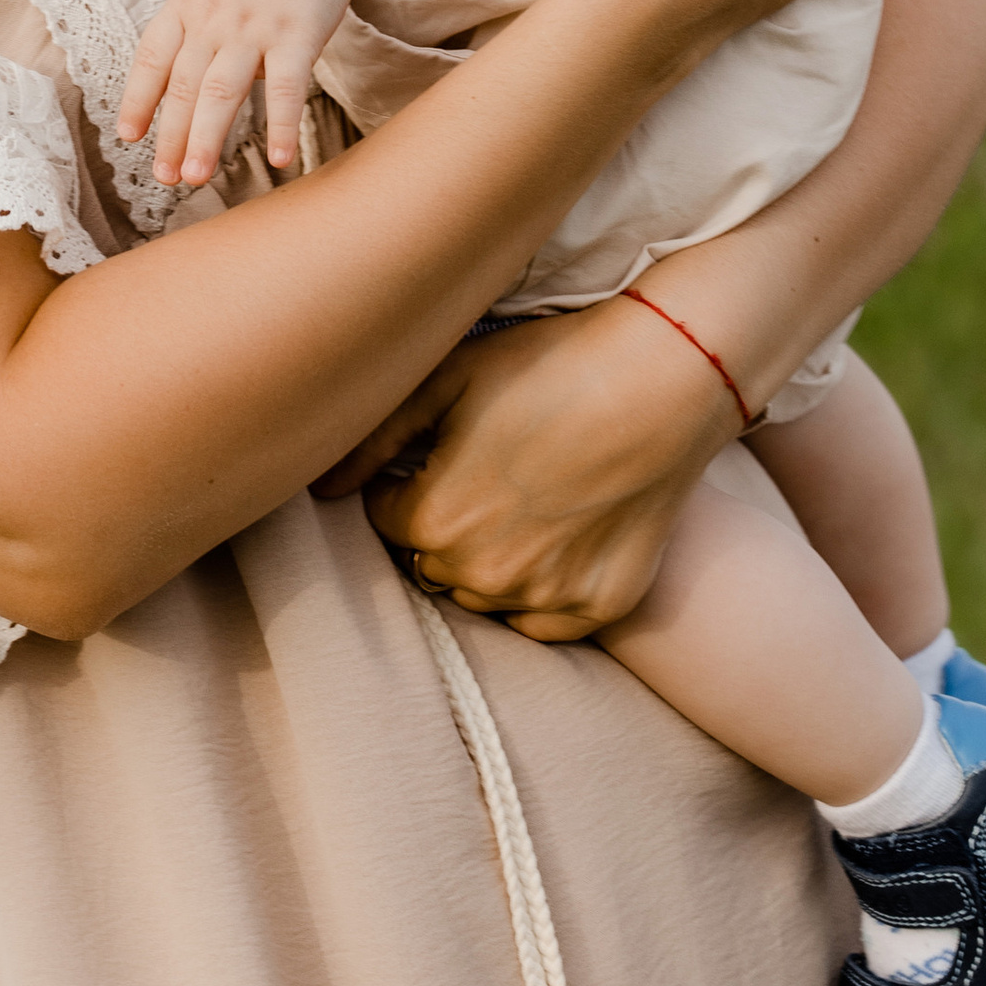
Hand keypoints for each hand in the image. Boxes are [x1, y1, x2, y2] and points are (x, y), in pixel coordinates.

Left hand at [118, 0, 357, 185]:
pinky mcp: (297, 35)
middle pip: (182, 86)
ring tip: (195, 177)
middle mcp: (212, 21)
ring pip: (220, 93)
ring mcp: (254, 29)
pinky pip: (287, 90)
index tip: (128, 134)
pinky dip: (282, 126)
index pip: (152, 58)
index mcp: (186, 4)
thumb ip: (197, 21)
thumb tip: (197, 73)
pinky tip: (281, 160)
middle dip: (170, 136)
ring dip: (205, 139)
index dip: (137, 99)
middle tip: (165, 176)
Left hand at [316, 298, 732, 640]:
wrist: (664, 379)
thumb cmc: (550, 365)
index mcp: (434, 519)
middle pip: (430, 562)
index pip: (385, 520)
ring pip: (482, 595)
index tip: (434, 456)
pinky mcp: (597, 607)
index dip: (404, 484)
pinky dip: (539, 588)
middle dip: (441, 524)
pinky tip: (557, 535)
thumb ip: (374, 438)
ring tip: (522, 499)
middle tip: (483, 475)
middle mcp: (482, 573)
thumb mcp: (448, 379)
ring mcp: (543, 596)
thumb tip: (321, 488)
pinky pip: (540, 621)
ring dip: (486, 560)